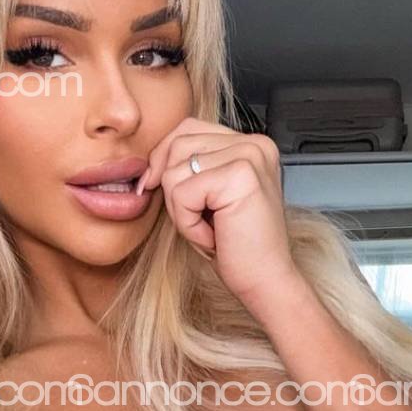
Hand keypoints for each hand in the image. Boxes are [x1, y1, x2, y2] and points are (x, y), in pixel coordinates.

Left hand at [137, 116, 300, 311]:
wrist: (264, 282)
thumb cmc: (237, 247)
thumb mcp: (206, 198)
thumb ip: (188, 168)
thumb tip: (147, 164)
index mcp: (249, 144)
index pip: (187, 128)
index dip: (165, 160)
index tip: (162, 192)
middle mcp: (254, 143)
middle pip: (177, 145)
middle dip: (174, 190)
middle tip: (201, 221)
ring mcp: (250, 155)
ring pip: (175, 171)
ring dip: (182, 210)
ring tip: (210, 229)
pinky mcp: (240, 175)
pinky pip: (182, 192)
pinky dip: (188, 223)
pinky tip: (214, 236)